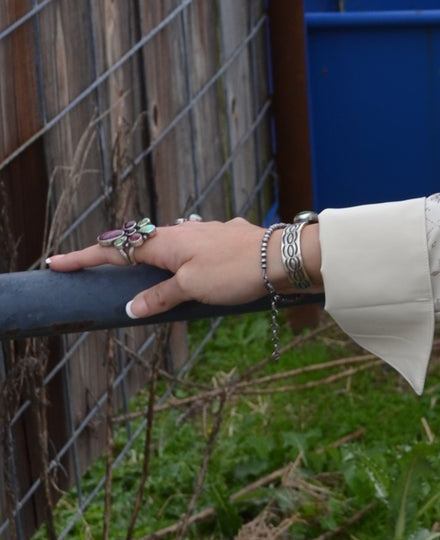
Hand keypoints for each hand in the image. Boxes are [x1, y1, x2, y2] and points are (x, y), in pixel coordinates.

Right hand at [43, 218, 318, 319]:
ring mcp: (206, 233)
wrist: (283, 256)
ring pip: (169, 243)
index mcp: (167, 242)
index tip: (57, 263)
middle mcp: (183, 232)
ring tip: (134, 262)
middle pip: (140, 244)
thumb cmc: (234, 271)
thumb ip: (160, 297)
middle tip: (90, 263)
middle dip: (115, 254)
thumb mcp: (191, 288)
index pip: (118, 251)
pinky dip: (181, 255)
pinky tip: (192, 259)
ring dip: (149, 253)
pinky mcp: (226, 239)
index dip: (86, 258)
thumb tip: (130, 307)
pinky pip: (194, 247)